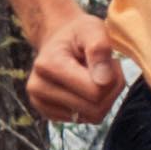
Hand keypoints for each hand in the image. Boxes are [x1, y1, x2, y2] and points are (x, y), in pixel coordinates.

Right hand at [25, 3, 128, 123]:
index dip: (112, 78)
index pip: (95, 91)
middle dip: (110, 90)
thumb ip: (99, 49)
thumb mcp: (93, 29)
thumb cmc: (78, 33)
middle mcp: (38, 88)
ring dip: (104, 98)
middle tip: (106, 68)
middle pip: (95, 109)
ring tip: (97, 76)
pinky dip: (93, 105)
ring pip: (93, 117)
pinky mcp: (48, 114)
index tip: (110, 61)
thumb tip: (103, 81)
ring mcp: (40, 103)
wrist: (58, 40)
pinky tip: (87, 87)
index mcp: (48, 65)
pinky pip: (86, 119)